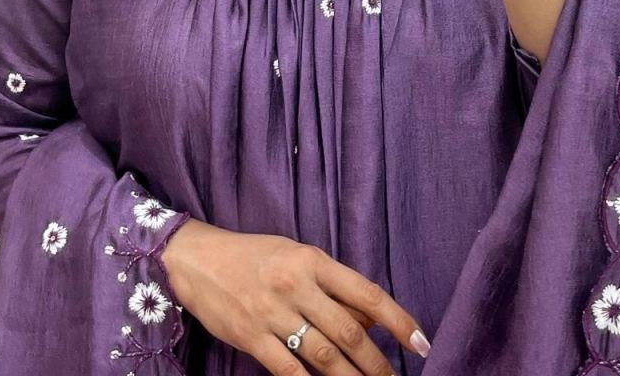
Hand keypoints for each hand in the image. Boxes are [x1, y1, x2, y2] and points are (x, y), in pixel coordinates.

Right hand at [162, 218, 430, 374]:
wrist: (198, 259)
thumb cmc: (254, 255)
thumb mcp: (296, 255)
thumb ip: (332, 284)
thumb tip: (371, 316)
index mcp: (312, 260)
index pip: (366, 292)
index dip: (398, 321)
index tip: (421, 343)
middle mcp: (296, 285)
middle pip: (349, 332)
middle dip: (378, 363)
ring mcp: (273, 313)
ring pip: (324, 356)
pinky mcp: (251, 337)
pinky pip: (289, 371)